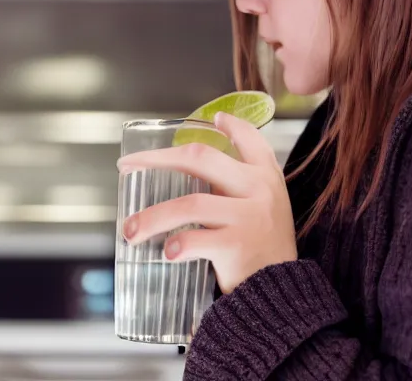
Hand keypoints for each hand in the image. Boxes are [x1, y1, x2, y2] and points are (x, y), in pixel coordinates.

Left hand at [117, 112, 296, 293]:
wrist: (283, 293)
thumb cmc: (264, 247)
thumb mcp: (264, 206)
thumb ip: (238, 185)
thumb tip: (193, 165)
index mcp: (266, 176)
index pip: (252, 138)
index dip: (233, 125)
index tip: (216, 119)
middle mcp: (260, 188)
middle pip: (201, 157)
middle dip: (157, 159)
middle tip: (127, 166)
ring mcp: (250, 215)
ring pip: (190, 203)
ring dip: (152, 217)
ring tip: (130, 231)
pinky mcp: (239, 244)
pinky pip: (197, 239)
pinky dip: (177, 246)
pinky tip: (167, 252)